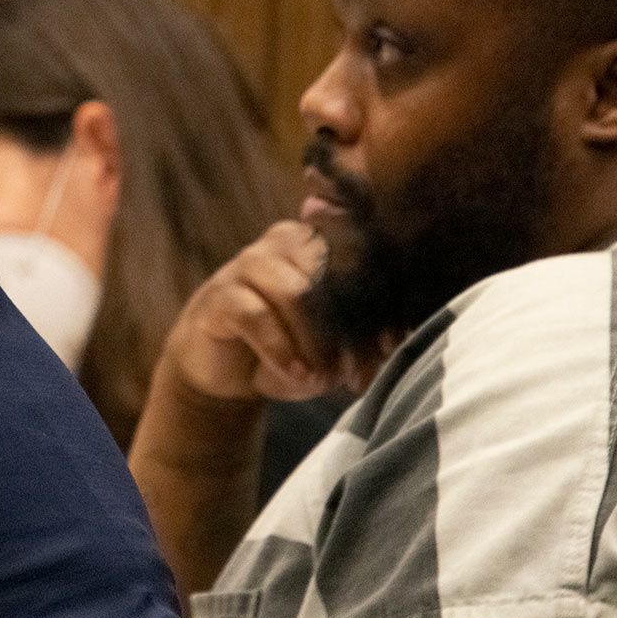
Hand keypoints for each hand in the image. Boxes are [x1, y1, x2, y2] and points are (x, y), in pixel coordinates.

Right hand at [162, 221, 389, 404]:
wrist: (227, 371)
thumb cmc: (289, 349)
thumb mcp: (333, 344)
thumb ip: (363, 336)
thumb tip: (395, 341)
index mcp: (320, 240)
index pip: (360, 258)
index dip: (380, 303)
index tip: (390, 345)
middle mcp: (286, 240)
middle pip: (333, 277)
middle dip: (350, 331)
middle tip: (357, 373)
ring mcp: (249, 262)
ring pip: (298, 293)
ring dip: (317, 342)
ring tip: (324, 376)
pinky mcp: (220, 294)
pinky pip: (258, 316)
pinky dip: (282, 350)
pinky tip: (295, 373)